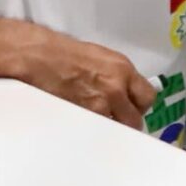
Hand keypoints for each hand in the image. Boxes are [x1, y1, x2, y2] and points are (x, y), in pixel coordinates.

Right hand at [23, 35, 157, 128]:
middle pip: (136, 118)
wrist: (38, 56)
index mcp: (122, 69)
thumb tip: (124, 90)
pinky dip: (94, 131)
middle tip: (117, 121)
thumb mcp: (100, 58)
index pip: (147, 96)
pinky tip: (85, 124)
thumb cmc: (62, 53)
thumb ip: (117, 76)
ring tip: (98, 123)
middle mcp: (116, 87)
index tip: (134, 109)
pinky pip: (98, 131)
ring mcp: (100, 104)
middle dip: (128, 121)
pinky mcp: (84, 116)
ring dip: (110, 128)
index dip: (140, 106)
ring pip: (117, 129)